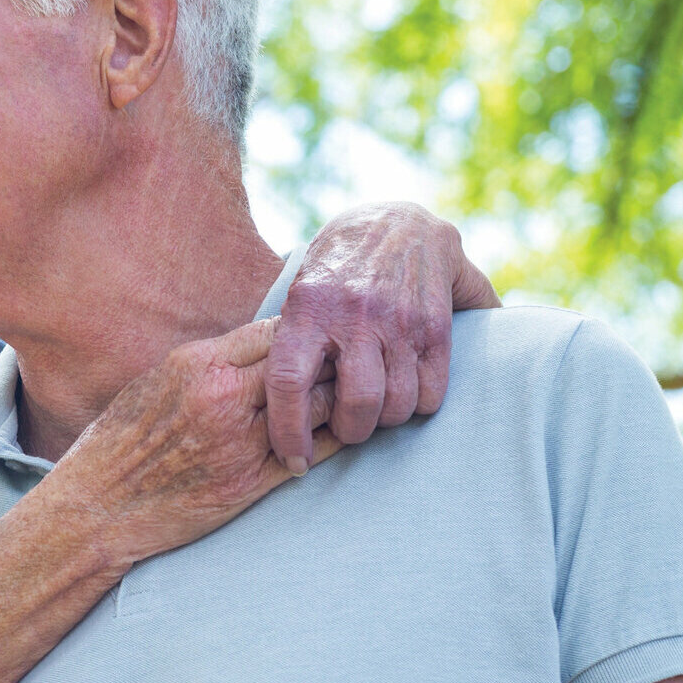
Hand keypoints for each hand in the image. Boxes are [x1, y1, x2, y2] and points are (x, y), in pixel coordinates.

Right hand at [39, 318, 341, 568]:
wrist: (98, 506)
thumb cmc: (120, 441)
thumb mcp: (158, 381)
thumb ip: (209, 363)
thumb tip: (254, 347)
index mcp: (199, 364)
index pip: (275, 330)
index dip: (302, 331)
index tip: (314, 337)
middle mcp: (223, 398)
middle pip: (305, 364)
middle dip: (330, 362)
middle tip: (347, 364)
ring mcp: (240, 443)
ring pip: (318, 408)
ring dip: (338, 401)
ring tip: (351, 397)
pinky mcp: (250, 485)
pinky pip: (312, 455)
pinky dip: (332, 441)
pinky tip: (340, 435)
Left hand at [266, 202, 499, 468]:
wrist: (397, 220)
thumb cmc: (335, 268)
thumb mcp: (298, 292)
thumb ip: (284, 341)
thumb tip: (247, 400)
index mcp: (307, 308)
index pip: (288, 382)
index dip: (287, 431)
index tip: (292, 461)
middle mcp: (354, 315)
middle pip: (355, 406)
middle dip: (350, 433)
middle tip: (345, 429)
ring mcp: (399, 321)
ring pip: (397, 406)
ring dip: (387, 421)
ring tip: (376, 409)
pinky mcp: (435, 326)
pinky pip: (432, 393)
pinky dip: (420, 405)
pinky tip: (407, 391)